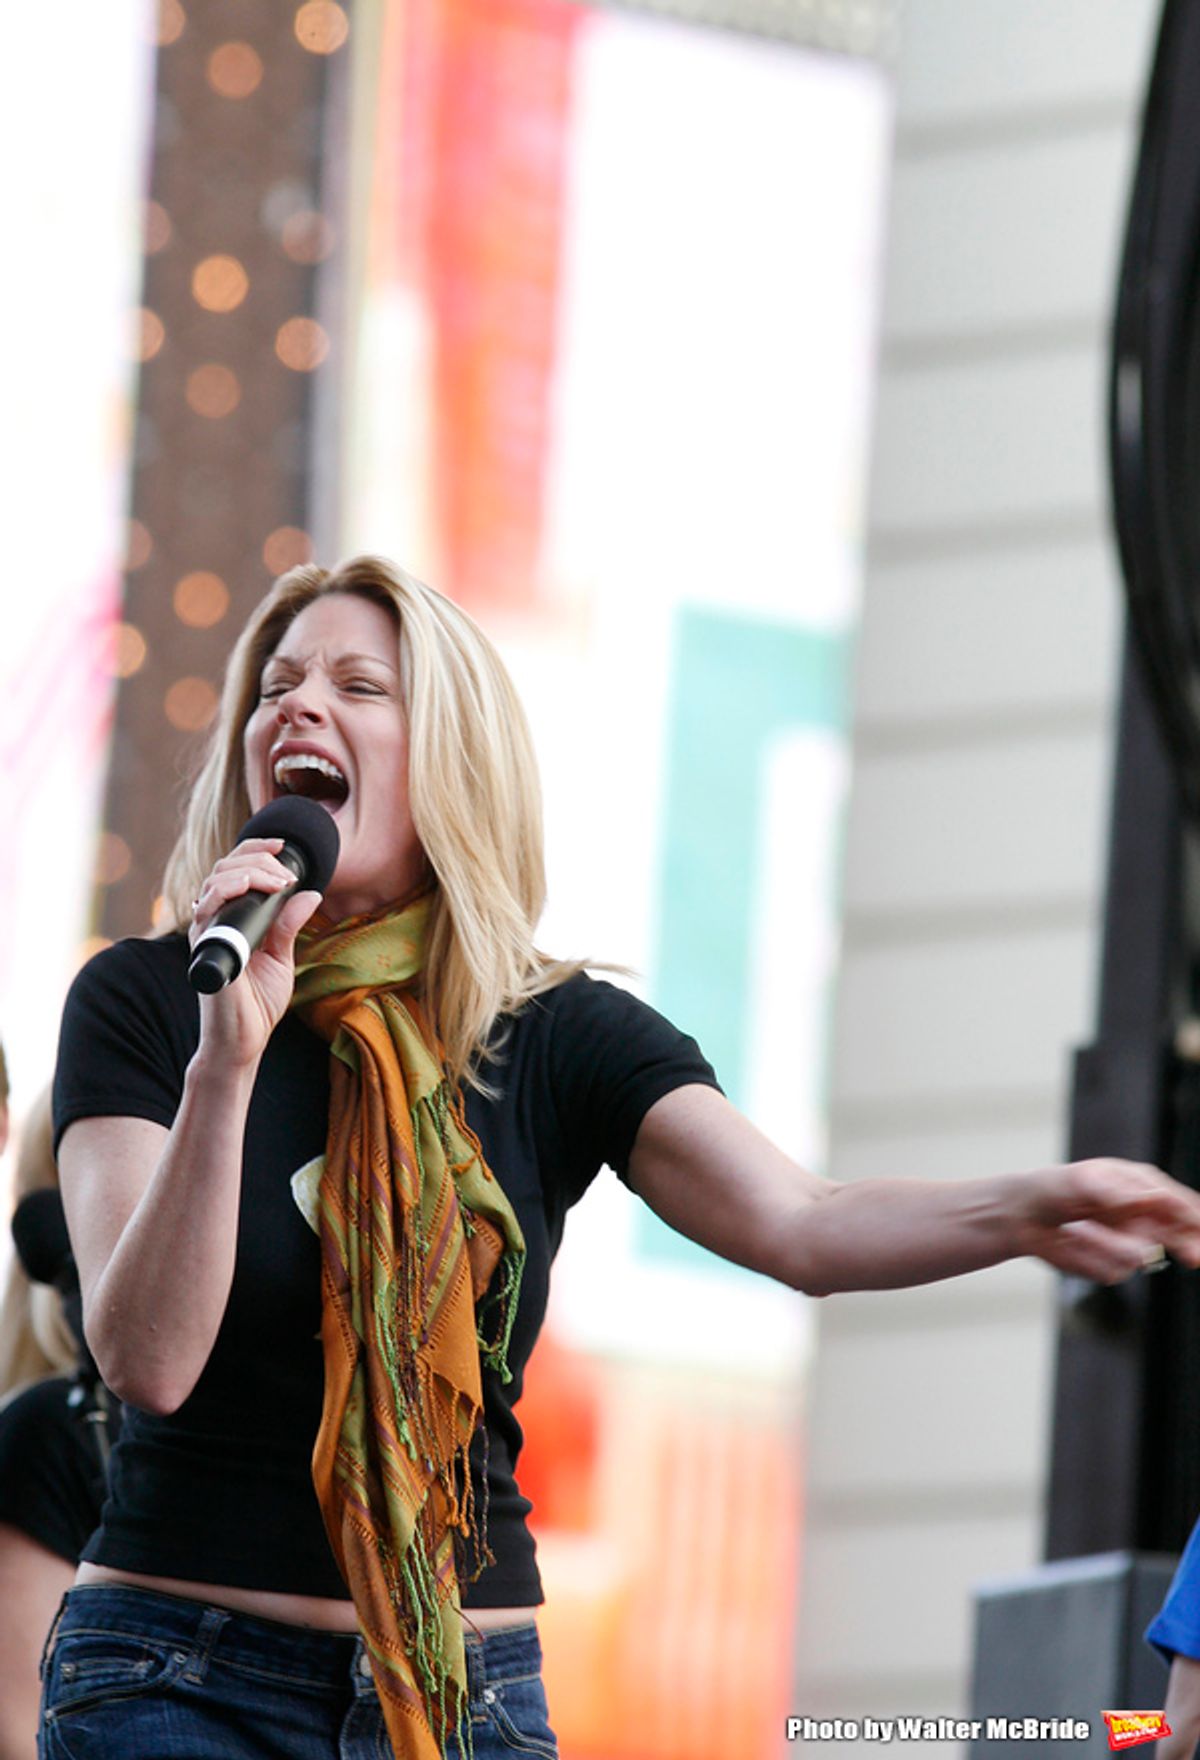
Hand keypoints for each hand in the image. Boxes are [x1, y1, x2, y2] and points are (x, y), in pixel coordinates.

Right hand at [189, 837, 320, 1066]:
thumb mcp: (281, 957)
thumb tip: (311, 893)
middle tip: (286, 873)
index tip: (283, 846)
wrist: (244, 1040)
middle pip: (225, 866)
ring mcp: (205, 932)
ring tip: (277, 881)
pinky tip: (249, 886)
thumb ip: (289, 924)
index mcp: (231, 918)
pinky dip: (227, 889)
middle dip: (258, 858)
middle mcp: (214, 920)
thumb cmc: (257, 1003)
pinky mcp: (202, 947)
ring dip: (249, 870)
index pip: (235, 868)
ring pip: (215, 879)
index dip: (256, 849)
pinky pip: (205, 907)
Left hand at [1010, 1158, 1199, 1281]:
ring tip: (1079, 1229)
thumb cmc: (1054, 1188)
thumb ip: (1117, 1191)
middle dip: (1187, 1245)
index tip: (1197, 1224)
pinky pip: (1113, 1271)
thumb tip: (1149, 1199)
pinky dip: (1091, 1259)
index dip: (1193, 1217)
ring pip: (1139, 1256)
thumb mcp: (1083, 1181)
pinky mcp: (1112, 1264)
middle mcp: (1142, 1217)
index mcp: (1141, 1187)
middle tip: (1192, 1256)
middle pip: (1180, 1235)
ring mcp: (1129, 1242)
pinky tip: (1075, 1242)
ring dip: (1107, 1246)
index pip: (1179, 1204)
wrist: (1023, 1216)